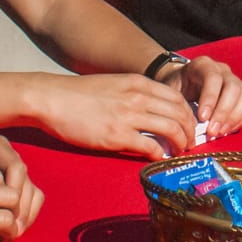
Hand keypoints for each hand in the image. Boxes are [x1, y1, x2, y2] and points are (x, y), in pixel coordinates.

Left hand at [0, 133, 41, 234]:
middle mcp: (9, 155)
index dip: (14, 193)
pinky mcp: (15, 183)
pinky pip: (30, 198)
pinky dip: (26, 214)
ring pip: (32, 192)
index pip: (15, 168)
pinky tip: (13, 230)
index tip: (5, 217)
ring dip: (25, 215)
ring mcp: (14, 169)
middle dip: (21, 210)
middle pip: (27, 183)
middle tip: (11, 233)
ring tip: (12, 235)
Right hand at [29, 72, 199, 156]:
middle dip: (189, 131)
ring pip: (171, 130)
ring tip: (178, 152)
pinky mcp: (117, 135)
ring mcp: (129, 116)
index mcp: (139, 84)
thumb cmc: (79, 94)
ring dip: (180, 143)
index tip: (188, 127)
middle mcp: (139, 97)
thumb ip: (135, 94)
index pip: (177, 99)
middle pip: (179, 114)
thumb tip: (151, 110)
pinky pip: (150, 146)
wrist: (52, 99)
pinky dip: (159, 154)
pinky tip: (157, 158)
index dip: (188, 115)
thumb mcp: (114, 85)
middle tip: (189, 144)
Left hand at [167, 56, 241, 135]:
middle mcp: (222, 70)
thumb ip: (179, 104)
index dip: (210, 99)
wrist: (182, 84)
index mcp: (203, 65)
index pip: (213, 78)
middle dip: (223, 112)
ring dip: (235, 117)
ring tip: (220, 132)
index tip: (202, 118)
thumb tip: (186, 124)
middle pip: (233, 87)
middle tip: (212, 131)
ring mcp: (236, 80)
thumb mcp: (171, 92)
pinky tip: (230, 128)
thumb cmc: (176, 89)